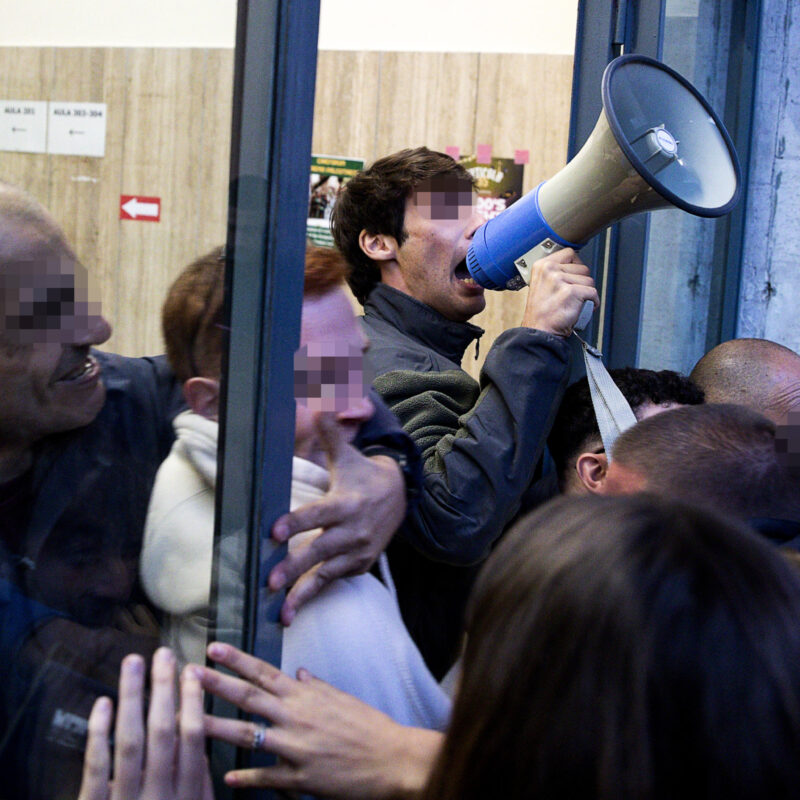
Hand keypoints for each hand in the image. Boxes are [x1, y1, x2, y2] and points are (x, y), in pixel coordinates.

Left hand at [78, 647, 213, 799]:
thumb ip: (198, 782)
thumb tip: (199, 740)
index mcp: (186, 796)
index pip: (192, 738)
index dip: (192, 701)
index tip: (191, 671)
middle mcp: (160, 795)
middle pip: (163, 732)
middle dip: (163, 689)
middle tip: (162, 654)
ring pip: (131, 741)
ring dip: (132, 698)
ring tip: (132, 663)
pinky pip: (97, 767)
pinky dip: (99, 733)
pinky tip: (103, 704)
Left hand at [198, 642, 441, 799]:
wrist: (391, 758)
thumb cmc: (368, 725)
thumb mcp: (341, 697)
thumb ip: (315, 685)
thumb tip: (298, 672)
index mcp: (305, 695)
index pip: (264, 672)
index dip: (237, 660)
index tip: (214, 647)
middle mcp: (296, 716)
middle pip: (249, 697)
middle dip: (216, 684)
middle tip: (189, 673)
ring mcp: (296, 747)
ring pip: (249, 735)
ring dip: (217, 727)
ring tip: (188, 721)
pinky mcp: (300, 777)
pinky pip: (266, 777)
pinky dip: (247, 777)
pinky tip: (227, 777)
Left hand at [269, 413, 406, 623]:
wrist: (401, 497)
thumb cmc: (363, 474)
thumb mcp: (346, 455)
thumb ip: (327, 432)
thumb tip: (318, 397)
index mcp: (346, 503)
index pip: (318, 514)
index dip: (297, 522)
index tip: (274, 531)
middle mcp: (353, 531)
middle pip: (319, 551)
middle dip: (294, 567)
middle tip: (269, 580)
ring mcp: (358, 552)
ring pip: (327, 575)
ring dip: (303, 593)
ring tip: (280, 613)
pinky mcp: (360, 566)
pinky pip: (334, 582)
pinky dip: (314, 596)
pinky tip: (291, 612)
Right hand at [521, 248, 598, 335]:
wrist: (539, 332)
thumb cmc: (542, 313)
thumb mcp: (541, 284)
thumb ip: (555, 272)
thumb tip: (574, 267)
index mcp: (542, 266)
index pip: (569, 254)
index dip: (576, 267)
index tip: (573, 278)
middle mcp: (549, 270)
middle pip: (583, 268)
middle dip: (581, 283)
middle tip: (570, 295)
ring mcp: (559, 280)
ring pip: (589, 280)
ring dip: (586, 294)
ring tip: (573, 303)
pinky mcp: (570, 292)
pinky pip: (593, 293)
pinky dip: (592, 303)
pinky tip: (580, 309)